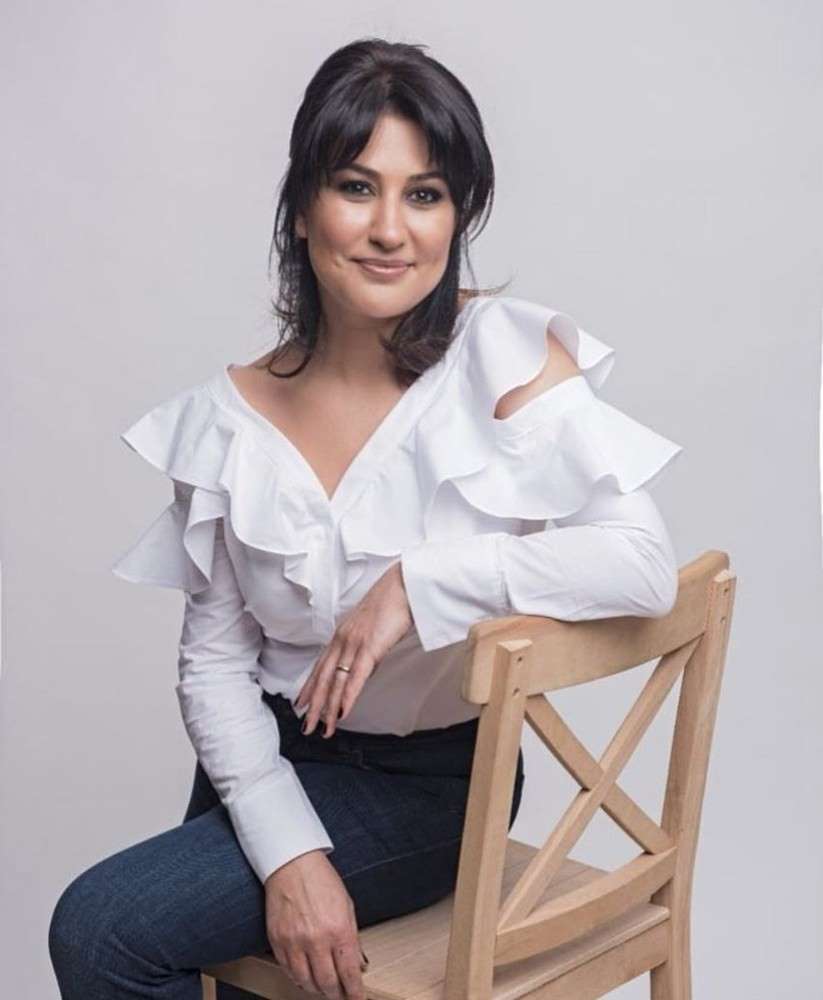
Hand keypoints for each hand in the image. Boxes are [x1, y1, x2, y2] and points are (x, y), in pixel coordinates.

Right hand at [265, 850, 367, 999]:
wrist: (292, 864)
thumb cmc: (321, 880)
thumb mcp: (347, 906)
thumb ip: (352, 938)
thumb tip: (357, 964)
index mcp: (339, 929)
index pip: (349, 973)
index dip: (355, 992)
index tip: (357, 999)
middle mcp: (316, 939)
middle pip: (327, 983)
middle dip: (336, 994)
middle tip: (340, 994)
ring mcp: (294, 942)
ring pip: (306, 982)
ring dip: (317, 989)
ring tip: (323, 987)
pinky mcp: (277, 941)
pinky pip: (288, 971)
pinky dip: (298, 978)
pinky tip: (305, 976)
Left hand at [295, 561, 411, 737]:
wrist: (404, 585)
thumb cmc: (392, 603)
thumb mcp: (371, 628)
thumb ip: (363, 648)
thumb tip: (362, 668)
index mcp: (341, 635)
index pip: (320, 666)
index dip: (309, 687)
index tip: (300, 704)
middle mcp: (342, 640)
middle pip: (322, 678)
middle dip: (313, 705)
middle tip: (305, 726)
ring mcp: (354, 644)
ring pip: (335, 682)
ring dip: (327, 709)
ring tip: (323, 729)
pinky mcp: (370, 647)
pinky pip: (356, 677)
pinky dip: (347, 696)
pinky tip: (342, 712)